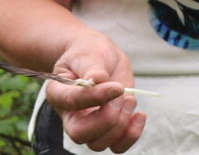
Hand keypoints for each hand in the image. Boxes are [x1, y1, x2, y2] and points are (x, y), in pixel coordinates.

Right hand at [45, 32, 144, 152]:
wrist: (99, 56)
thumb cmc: (89, 53)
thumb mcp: (88, 52)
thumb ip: (92, 66)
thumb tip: (98, 79)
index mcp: (59, 93)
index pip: (71, 102)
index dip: (95, 97)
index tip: (117, 87)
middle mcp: (70, 115)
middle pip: (80, 134)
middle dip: (107, 118)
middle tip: (122, 94)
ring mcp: (88, 124)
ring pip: (99, 144)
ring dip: (120, 124)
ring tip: (130, 99)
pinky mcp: (108, 127)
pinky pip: (117, 146)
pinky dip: (131, 135)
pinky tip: (139, 115)